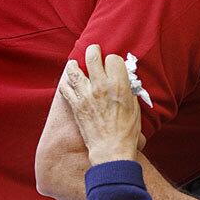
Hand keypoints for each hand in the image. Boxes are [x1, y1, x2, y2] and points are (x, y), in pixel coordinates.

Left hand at [59, 44, 144, 164]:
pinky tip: (68, 82)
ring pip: (74, 69)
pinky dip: (66, 83)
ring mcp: (86, 94)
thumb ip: (128, 90)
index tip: (113, 65)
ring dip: (74, 64)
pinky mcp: (76, 105)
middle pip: (92, 56)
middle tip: (93, 51)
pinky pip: (65, 88)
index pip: (113, 59)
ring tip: (75, 63)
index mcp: (118, 84)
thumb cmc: (127, 130)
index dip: (114, 61)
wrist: (111, 148)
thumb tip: (124, 81)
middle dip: (93, 51)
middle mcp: (100, 85)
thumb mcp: (134, 107)